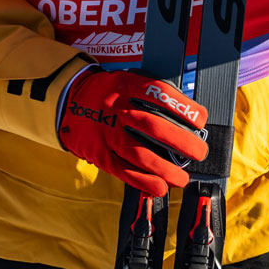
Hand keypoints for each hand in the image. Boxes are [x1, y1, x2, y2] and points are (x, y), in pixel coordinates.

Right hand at [56, 66, 207, 196]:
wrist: (68, 100)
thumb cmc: (107, 93)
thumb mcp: (127, 80)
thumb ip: (151, 94)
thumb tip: (186, 116)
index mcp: (126, 85)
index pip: (160, 94)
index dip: (184, 108)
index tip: (201, 120)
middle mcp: (116, 109)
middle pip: (154, 127)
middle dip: (183, 142)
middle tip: (199, 152)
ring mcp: (107, 133)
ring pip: (140, 154)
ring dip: (166, 170)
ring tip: (182, 178)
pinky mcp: (99, 153)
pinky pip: (123, 171)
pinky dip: (143, 182)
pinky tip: (160, 187)